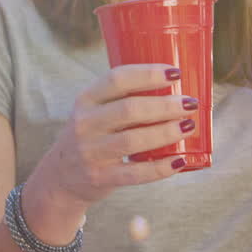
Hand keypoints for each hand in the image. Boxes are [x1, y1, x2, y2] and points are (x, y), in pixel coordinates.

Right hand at [27, 64, 197, 211]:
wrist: (61, 177)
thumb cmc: (92, 136)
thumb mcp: (95, 111)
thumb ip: (123, 99)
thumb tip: (177, 88)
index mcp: (86, 100)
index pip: (116, 79)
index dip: (148, 74)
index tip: (175, 73)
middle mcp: (85, 124)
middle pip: (129, 110)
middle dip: (165, 105)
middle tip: (190, 103)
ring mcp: (90, 152)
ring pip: (133, 140)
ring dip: (166, 132)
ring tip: (189, 125)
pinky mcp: (100, 178)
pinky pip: (135, 173)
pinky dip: (160, 168)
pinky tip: (179, 161)